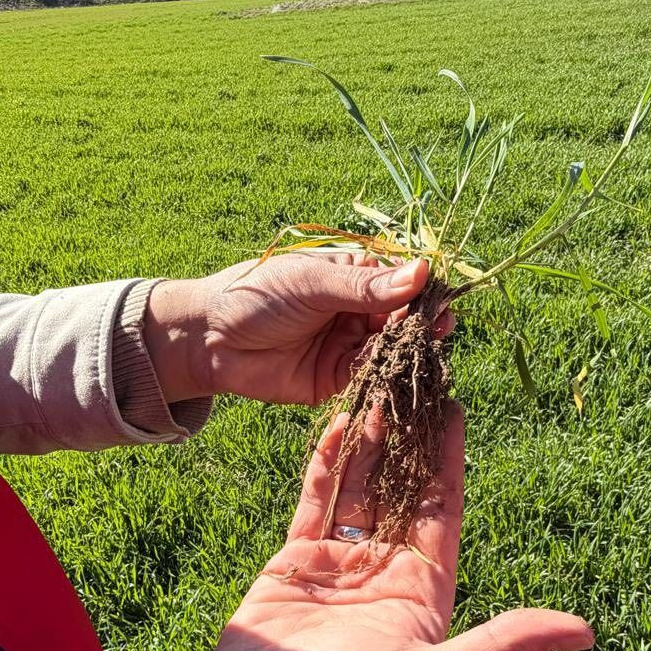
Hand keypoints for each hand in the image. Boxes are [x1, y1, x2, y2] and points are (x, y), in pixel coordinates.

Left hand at [143, 254, 438, 405]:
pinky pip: (371, 378)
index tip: (442, 297)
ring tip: (424, 351)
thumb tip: (421, 272)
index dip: (423, 289)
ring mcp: (349, 344)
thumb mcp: (313, 282)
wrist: (209, 338)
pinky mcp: (337, 378)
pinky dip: (386, 378)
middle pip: (403, 317)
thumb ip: (365, 286)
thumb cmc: (255, 294)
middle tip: (441, 328)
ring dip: (409, 351)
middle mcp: (357, 309)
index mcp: (353, 275)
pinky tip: (399, 376)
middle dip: (423, 323)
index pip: (400, 280)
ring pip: (391, 348)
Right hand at [213, 406, 593, 650]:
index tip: (455, 411)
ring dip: (370, 444)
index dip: (449, 462)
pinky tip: (338, 426)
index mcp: (424, 593)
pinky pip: (315, 501)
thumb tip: (587, 632)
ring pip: (360, 488)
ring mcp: (340, 565)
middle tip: (415, 386)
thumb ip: (506, 646)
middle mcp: (386, 573)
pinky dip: (326, 465)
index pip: (444, 512)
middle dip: (409, 442)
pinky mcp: (295, 561)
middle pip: (403, 492)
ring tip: (378, 392)